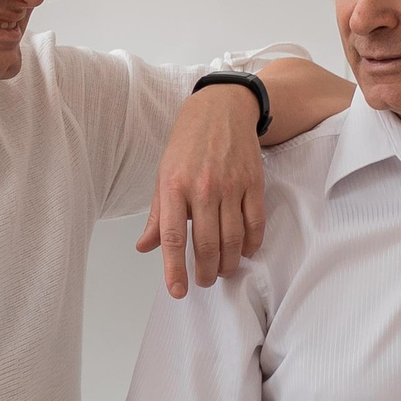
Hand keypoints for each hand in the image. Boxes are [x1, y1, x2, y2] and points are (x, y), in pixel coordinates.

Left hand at [136, 85, 265, 297]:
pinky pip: (255, 223)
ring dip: (228, 263)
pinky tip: (244, 252)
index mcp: (173, 187)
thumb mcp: (163, 175)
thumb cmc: (187, 144)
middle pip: (207, 244)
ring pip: (233, 239)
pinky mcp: (253, 183)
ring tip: (222, 271)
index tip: (178, 290)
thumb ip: (158, 216)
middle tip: (204, 281)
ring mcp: (230, 186)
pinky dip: (251, 244)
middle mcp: (202, 188)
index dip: (175, 269)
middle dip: (206, 272)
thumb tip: (145, 247)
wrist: (221, 109)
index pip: (173, 238)